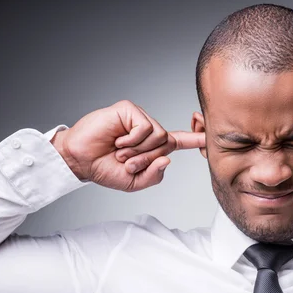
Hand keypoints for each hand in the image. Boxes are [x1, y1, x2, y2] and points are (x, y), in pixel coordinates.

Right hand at [51, 100, 204, 191]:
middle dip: (147, 159)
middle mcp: (150, 130)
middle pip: (168, 144)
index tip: (212, 136)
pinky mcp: (129, 110)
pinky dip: (133, 140)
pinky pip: (145, 128)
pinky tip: (118, 140)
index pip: (181, 142)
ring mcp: (140, 118)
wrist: (80, 161)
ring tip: (120, 152)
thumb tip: (167, 159)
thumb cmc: (105, 169)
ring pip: (158, 136)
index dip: (197, 140)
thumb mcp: (134, 182)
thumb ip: (154, 175)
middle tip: (125, 162)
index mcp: (154, 147)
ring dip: (139, 151)